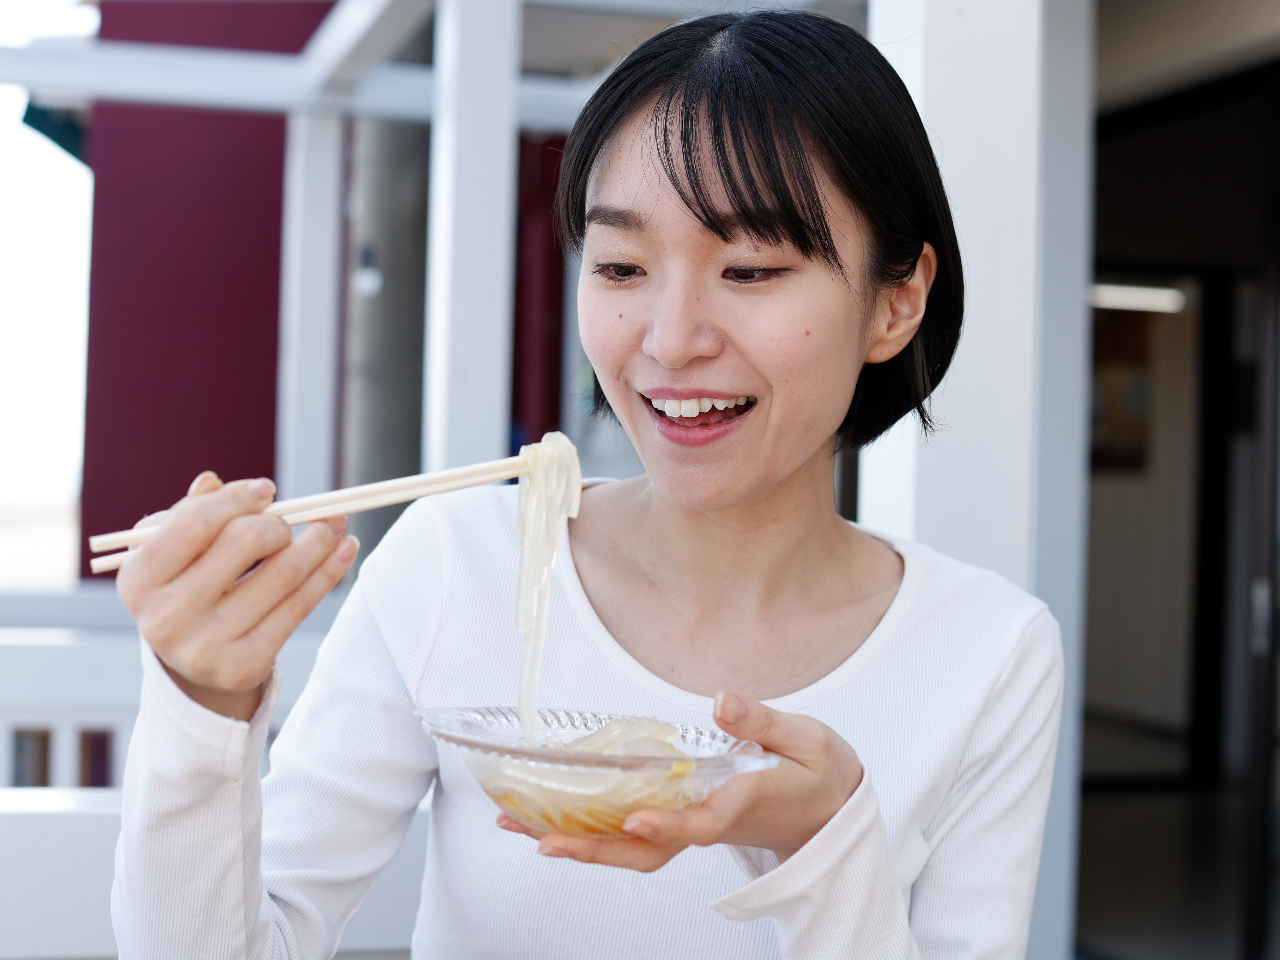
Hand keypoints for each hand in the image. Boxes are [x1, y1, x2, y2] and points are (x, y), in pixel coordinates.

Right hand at [116, 471, 358, 720]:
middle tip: (298, 518)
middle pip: (244, 542)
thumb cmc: (187, 588)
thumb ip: (190, 514)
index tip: (267, 490)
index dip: (238, 499)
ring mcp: (204, 647)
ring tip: (336, 526)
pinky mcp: (243, 666)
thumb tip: (212, 482)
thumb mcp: (175, 552)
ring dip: (319, 542)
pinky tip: (345, 550)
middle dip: (280, 522)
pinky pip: (300, 607)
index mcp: (139, 580)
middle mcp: (165, 617)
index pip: (195, 523)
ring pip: (283, 575)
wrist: (194, 664)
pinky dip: (328, 572)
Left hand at [496, 691, 861, 871]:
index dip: (667, 824)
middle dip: (594, 848)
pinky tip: (551, 818)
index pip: (701, 822)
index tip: (635, 820)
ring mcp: (694, 827)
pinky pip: (632, 835)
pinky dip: (590, 831)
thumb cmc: (817, 774)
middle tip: (540, 838)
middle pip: (648, 850)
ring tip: (521, 825)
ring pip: (632, 849)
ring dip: (578, 842)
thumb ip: (763, 722)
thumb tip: (723, 702)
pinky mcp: (684, 821)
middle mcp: (711, 822)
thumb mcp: (808, 740)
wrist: (829, 813)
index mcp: (742, 802)